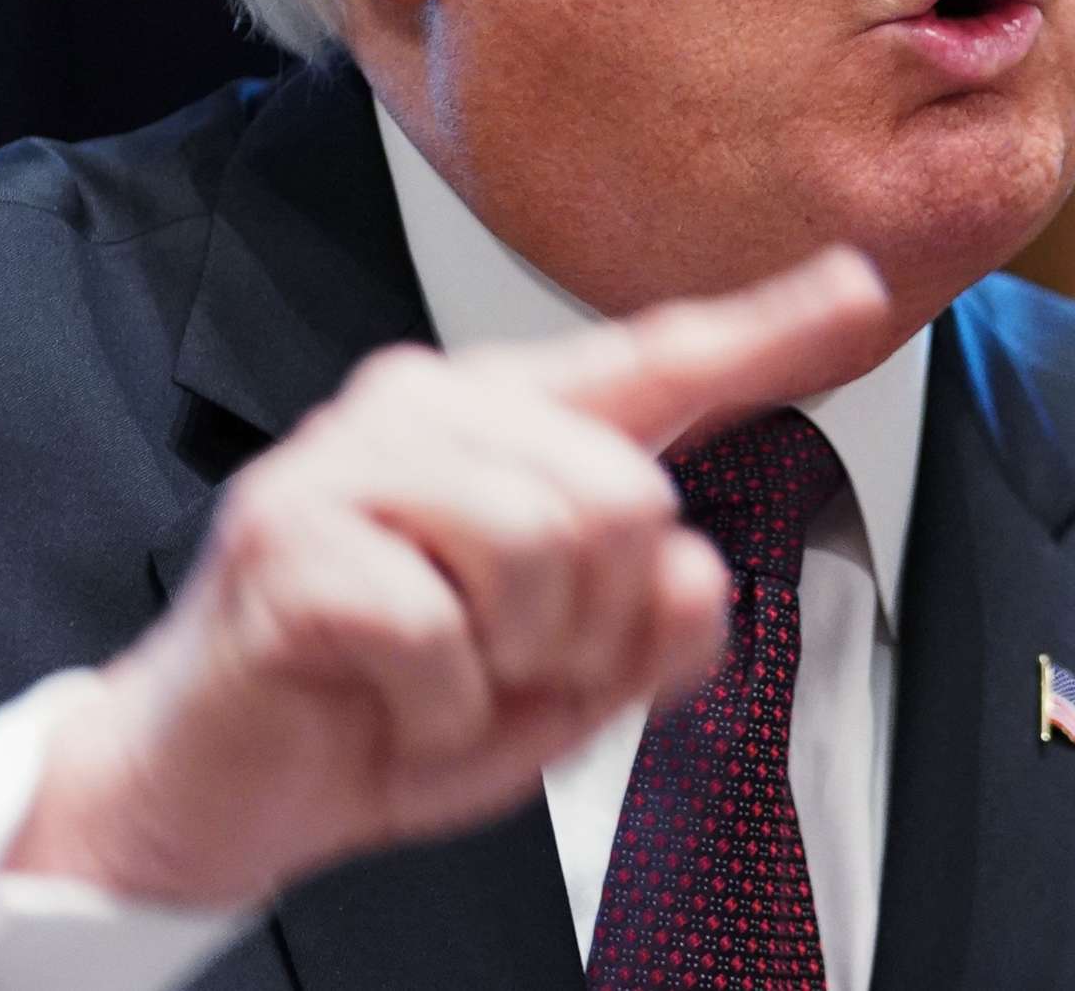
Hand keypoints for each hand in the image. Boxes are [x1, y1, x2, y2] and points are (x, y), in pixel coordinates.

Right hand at [1, 246, 892, 907]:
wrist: (214, 784)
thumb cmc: (381, 710)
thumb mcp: (554, 690)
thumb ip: (645, 631)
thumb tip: (694, 573)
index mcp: (495, 428)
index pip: (652, 366)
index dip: (764, 333)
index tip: (859, 290)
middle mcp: (421, 412)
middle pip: (620, 490)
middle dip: (593, 625)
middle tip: (512, 670)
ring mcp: (344, 465)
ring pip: (539, 541)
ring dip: (512, 662)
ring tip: (447, 680)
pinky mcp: (287, 540)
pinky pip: (440, 632)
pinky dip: (435, 711)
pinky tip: (386, 705)